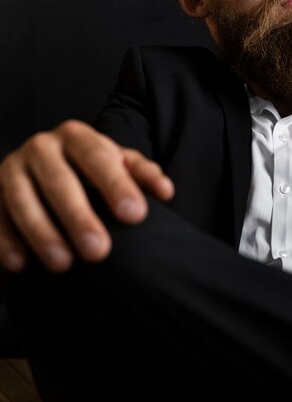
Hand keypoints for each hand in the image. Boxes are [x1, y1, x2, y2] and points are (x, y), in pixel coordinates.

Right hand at [0, 120, 173, 272]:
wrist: (42, 167)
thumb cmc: (89, 169)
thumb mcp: (116, 164)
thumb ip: (140, 174)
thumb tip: (165, 190)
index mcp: (76, 136)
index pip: (98, 157)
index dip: (117, 185)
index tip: (135, 215)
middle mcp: (42, 147)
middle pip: (60, 181)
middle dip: (79, 217)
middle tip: (99, 252)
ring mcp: (12, 169)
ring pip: (23, 200)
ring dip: (42, 233)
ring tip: (64, 264)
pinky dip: (6, 240)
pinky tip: (21, 264)